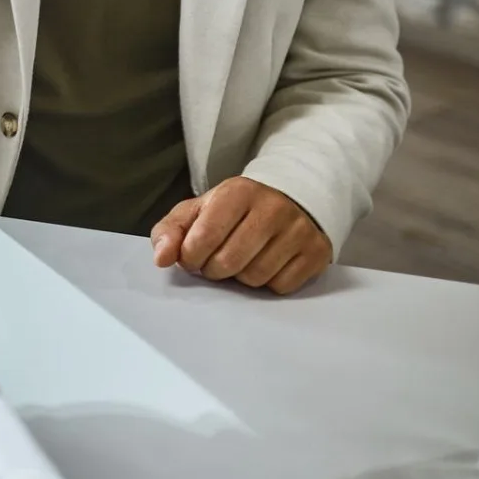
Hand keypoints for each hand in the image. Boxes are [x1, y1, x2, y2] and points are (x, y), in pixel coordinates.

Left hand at [149, 177, 330, 294]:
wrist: (290, 200)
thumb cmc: (234, 210)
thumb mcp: (198, 210)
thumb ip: (170, 230)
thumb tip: (162, 258)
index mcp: (238, 192)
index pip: (204, 237)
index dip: (190, 256)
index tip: (192, 256)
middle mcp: (272, 208)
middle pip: (229, 262)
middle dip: (214, 269)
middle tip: (215, 261)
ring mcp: (298, 231)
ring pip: (255, 277)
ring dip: (241, 277)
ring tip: (241, 259)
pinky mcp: (316, 253)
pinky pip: (281, 286)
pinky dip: (268, 283)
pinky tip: (266, 264)